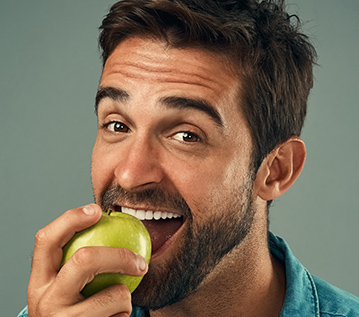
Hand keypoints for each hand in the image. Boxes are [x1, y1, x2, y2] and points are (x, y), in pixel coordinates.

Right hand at [27, 204, 147, 316]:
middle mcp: (44, 300)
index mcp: (40, 281)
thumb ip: (80, 262)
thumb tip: (114, 220)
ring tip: (119, 304)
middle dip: (120, 256)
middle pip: (85, 259)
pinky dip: (126, 314)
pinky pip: (122, 313)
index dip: (71, 219)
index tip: (98, 210)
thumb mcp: (68, 288)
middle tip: (142, 261)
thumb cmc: (78, 310)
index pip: (46, 239)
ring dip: (126, 297)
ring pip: (115, 293)